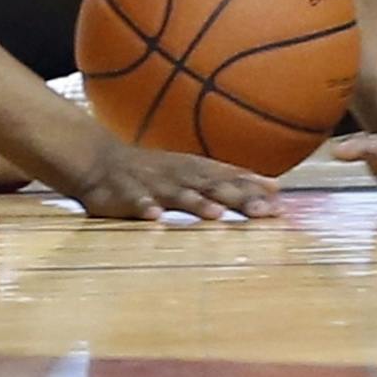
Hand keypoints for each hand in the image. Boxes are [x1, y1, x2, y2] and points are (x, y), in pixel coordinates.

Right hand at [63, 139, 280, 221]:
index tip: (278, 197)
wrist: (99, 159)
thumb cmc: (152, 171)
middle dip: (236, 198)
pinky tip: (155, 218)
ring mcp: (151, 184)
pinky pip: (135, 202)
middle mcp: (176, 175)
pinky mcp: (124, 194)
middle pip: (211, 186)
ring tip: (216, 215)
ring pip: (177, 194)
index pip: (227, 176)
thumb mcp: (190, 171)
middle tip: (261, 212)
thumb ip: (226, 180)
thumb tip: (274, 187)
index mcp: (192, 170)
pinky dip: (145, 208)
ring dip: (196, 203)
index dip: (252, 186)